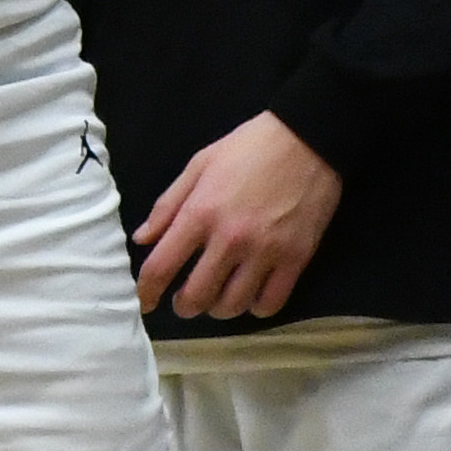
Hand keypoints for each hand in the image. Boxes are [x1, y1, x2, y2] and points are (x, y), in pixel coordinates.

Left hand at [134, 111, 341, 320]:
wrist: (308, 140)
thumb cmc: (248, 148)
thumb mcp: (198, 165)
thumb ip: (168, 205)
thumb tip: (143, 238)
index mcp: (200, 214)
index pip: (162, 266)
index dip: (147, 291)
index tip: (144, 302)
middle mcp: (229, 240)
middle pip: (197, 295)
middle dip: (183, 306)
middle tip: (182, 302)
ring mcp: (265, 253)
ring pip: (233, 305)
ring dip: (218, 310)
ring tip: (215, 300)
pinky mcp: (296, 260)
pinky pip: (271, 303)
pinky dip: (255, 308)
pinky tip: (250, 297)